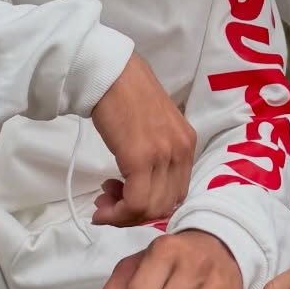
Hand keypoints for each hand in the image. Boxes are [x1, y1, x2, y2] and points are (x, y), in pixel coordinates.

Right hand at [89, 52, 196, 226]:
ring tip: (104, 202)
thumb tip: (141, 183)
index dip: (151, 206)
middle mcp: (181, 151)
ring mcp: (163, 155)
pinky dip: (118, 212)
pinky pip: (135, 202)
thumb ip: (155, 152)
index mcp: (187, 143)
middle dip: (136, 214)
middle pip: (166, 205)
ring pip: (151, 209)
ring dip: (124, 215)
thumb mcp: (153, 126)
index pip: (178, 193)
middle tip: (110, 203)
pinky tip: (103, 206)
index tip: (125, 199)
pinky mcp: (140, 158)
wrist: (109, 73)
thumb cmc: (125, 94)